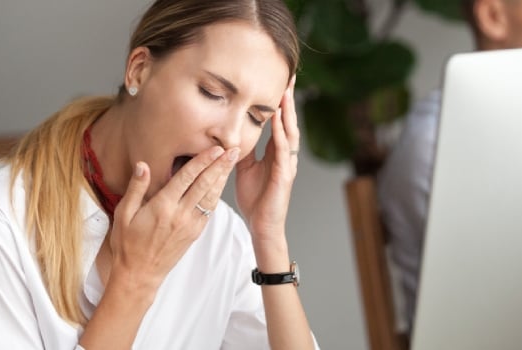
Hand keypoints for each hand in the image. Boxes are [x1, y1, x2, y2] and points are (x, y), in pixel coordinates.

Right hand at [106, 146, 238, 290]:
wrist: (139, 274)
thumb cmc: (128, 244)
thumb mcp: (123, 214)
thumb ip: (136, 188)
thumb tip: (143, 165)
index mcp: (163, 207)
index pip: (187, 178)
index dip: (203, 161)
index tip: (215, 148)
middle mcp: (180, 215)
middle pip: (205, 185)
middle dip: (220, 165)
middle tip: (233, 150)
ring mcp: (190, 225)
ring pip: (211, 197)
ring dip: (223, 178)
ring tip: (232, 162)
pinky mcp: (195, 233)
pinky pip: (209, 210)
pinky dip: (217, 194)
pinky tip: (221, 184)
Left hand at [235, 76, 298, 240]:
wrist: (261, 226)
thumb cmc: (255, 199)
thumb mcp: (243, 168)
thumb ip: (242, 149)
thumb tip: (231, 132)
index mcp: (275, 152)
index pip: (279, 121)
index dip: (280, 101)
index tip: (280, 80)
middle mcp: (285, 155)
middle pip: (289, 121)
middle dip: (289, 99)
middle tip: (290, 76)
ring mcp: (286, 165)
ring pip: (290, 133)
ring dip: (288, 112)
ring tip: (286, 92)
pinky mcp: (284, 176)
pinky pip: (283, 152)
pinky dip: (281, 135)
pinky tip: (279, 122)